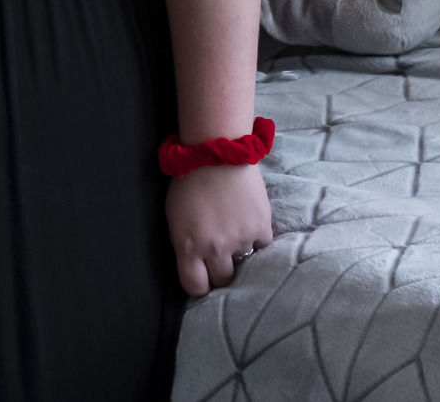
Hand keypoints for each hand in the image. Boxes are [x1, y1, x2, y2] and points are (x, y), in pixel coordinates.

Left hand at [167, 163, 273, 295]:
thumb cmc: (189, 181)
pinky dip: (257, 240)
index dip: (200, 285)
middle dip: (220, 271)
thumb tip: (197, 265)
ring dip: (240, 253)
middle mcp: (215, 249)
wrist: (217, 153)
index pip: (196, 287)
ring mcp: (240, 240)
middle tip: (221, 256)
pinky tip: (249, 224)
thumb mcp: (176, 218)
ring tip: (235, 233)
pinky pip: (262, 248)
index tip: (203, 278)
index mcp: (188, 247)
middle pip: (223, 280)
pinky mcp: (261, 228)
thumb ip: (187, 245)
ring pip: (245, 264)